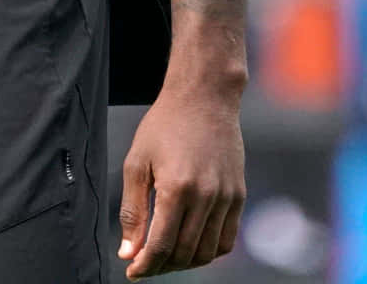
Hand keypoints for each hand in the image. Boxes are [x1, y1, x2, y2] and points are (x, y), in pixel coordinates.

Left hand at [118, 80, 245, 276]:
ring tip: (164, 257)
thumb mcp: (136, 163)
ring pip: (208, 252)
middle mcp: (206, 197)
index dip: (145, 265)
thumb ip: (132, 210)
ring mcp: (227, 198)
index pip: (162, 245)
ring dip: (185, 262)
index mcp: (176, 188)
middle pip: (185, 253)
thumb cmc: (163, 126)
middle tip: (143, 264)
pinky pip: (227, 239)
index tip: (132, 271)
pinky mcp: (239, 196)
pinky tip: (189, 245)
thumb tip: (128, 251)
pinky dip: (208, 251)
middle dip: (161, 266)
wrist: (203, 99)